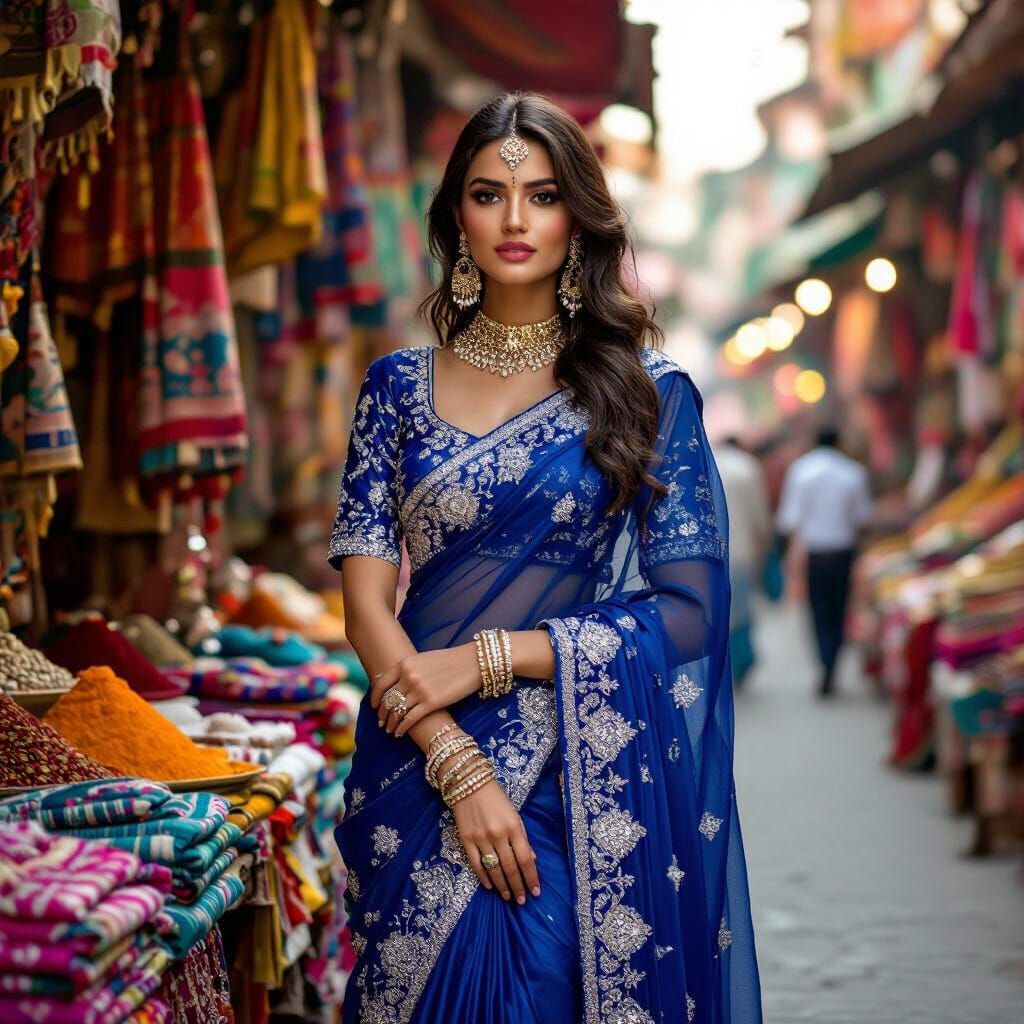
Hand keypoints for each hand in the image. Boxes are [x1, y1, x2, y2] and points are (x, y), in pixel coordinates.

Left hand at [370, 644, 480, 736]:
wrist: (473, 662)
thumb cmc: (450, 661)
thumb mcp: (424, 659)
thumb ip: (408, 669)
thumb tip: (395, 683)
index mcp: (405, 664)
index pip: (381, 683)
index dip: (375, 697)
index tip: (374, 706)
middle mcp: (409, 676)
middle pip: (387, 700)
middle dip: (382, 713)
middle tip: (381, 722)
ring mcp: (419, 690)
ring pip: (396, 712)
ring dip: (391, 723)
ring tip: (389, 730)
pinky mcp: (431, 703)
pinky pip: (409, 719)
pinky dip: (402, 728)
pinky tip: (399, 733)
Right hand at [452, 778, 539, 904]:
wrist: (468, 782)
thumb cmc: (496, 797)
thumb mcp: (514, 814)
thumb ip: (523, 838)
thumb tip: (532, 860)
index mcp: (514, 826)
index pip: (525, 858)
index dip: (531, 877)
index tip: (535, 891)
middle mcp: (498, 834)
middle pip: (510, 867)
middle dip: (517, 886)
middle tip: (521, 901)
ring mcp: (481, 838)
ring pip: (494, 869)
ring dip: (502, 886)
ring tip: (508, 896)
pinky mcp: (466, 839)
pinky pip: (476, 864)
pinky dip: (483, 877)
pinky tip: (490, 886)